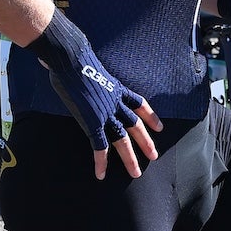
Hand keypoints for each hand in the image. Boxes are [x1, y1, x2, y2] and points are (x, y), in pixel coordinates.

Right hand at [27, 10, 161, 179]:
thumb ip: (88, 73)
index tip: (159, 127)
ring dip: (130, 157)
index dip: (150, 116)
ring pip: (122, 139)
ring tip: (136, 172)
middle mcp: (114, 102)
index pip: (139, 103)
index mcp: (116, 88)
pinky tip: (101, 174)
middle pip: (135, 125)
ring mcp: (105, 112)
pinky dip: (101, 161)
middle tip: (154, 156)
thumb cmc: (72, 57)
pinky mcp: (91, 121)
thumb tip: (72, 68)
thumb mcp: (88, 66)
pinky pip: (99, 145)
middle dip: (145, 141)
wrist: (71, 57)